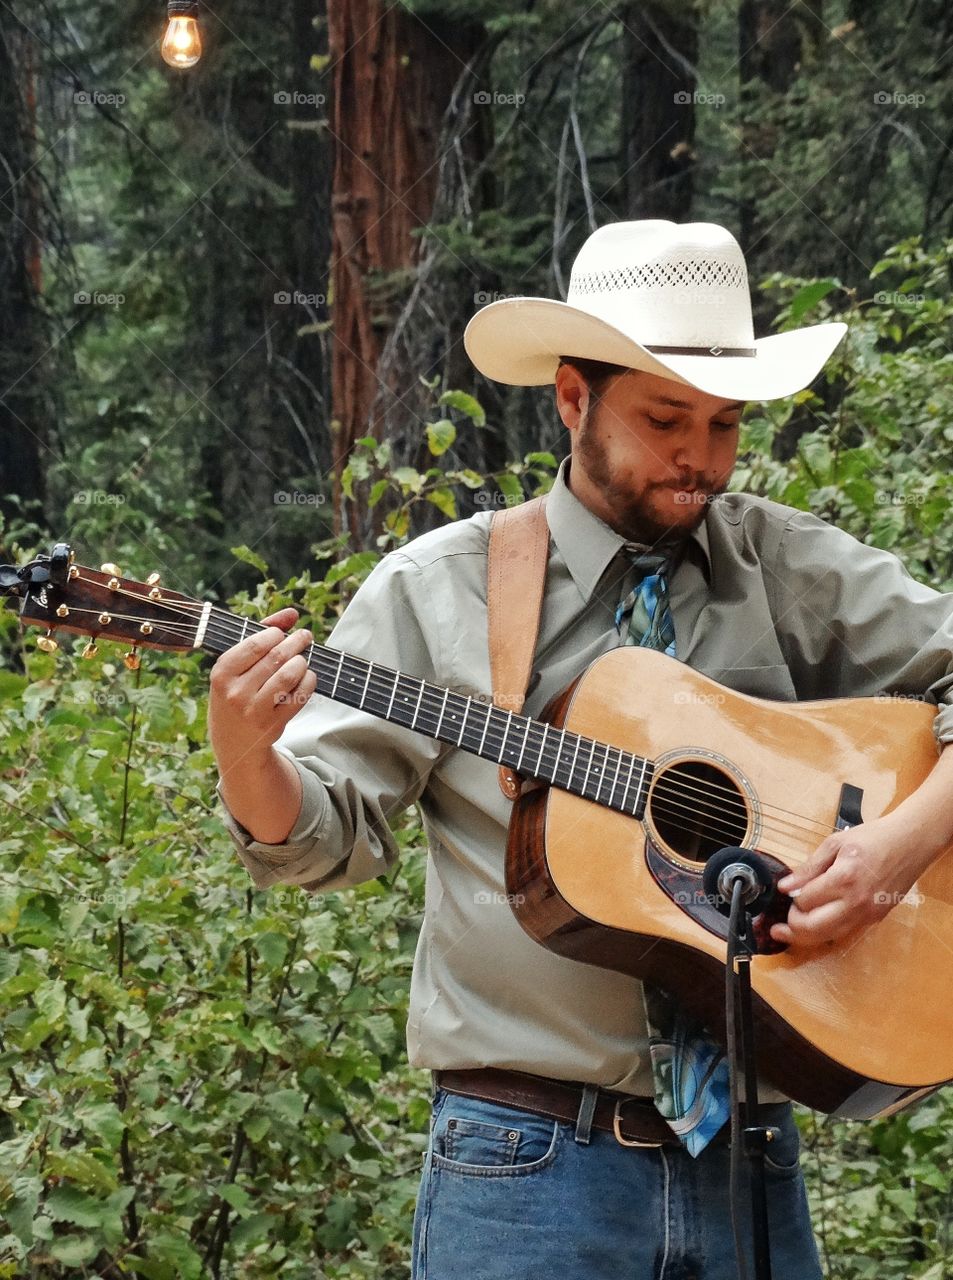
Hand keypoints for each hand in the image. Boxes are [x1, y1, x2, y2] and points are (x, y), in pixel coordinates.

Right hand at [208, 607, 315, 774]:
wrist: (234, 741)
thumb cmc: (237, 692)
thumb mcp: (237, 666)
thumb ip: (261, 634)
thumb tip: (292, 613)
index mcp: (222, 673)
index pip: (256, 644)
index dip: (276, 634)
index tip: (283, 633)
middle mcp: (235, 692)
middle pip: (276, 657)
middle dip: (296, 642)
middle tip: (305, 637)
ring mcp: (254, 710)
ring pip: (289, 675)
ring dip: (302, 662)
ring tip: (303, 659)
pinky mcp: (273, 724)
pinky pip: (300, 696)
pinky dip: (309, 681)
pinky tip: (307, 677)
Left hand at [769, 815, 925, 948]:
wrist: (910, 844)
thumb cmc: (873, 838)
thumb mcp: (834, 844)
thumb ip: (808, 868)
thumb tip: (785, 886)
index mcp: (843, 879)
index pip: (806, 901)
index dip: (792, 900)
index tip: (787, 894)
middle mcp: (856, 902)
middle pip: (814, 928)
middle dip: (792, 927)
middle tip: (778, 925)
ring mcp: (867, 914)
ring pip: (829, 936)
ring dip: (806, 936)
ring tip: (788, 931)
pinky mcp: (875, 919)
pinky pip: (845, 932)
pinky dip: (827, 932)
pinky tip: (816, 925)